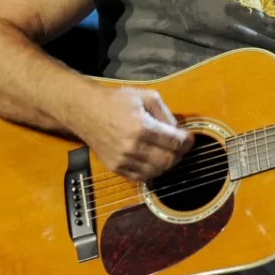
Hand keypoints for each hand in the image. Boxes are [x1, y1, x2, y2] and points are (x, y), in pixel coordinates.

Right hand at [76, 87, 190, 181]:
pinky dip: (151, 171)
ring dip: (167, 164)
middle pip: (168, 160)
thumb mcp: (146, 97)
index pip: (174, 142)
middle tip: (181, 147)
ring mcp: (122, 160)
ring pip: (156, 171)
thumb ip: (165, 113)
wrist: (85, 111)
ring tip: (168, 153)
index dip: (186, 142)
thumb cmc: (116, 101)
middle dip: (179, 154)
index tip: (189, 139)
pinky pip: (140, 177)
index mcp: (142, 127)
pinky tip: (154, 161)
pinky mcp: (115, 167)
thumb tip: (178, 130)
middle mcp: (132, 147)